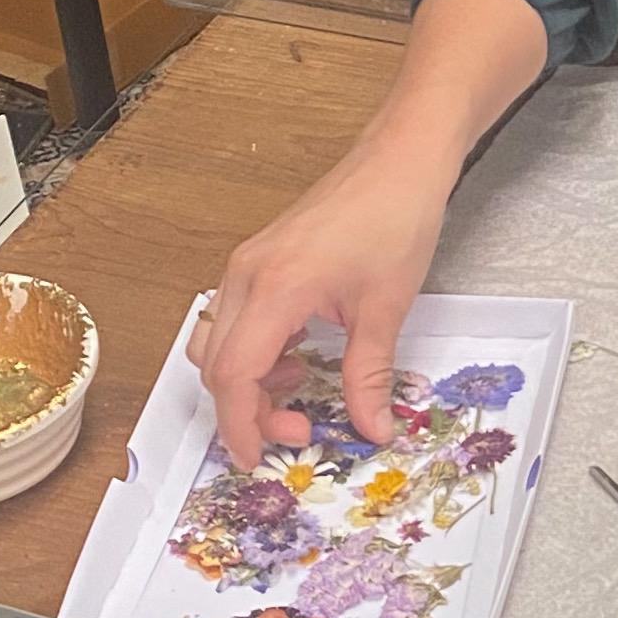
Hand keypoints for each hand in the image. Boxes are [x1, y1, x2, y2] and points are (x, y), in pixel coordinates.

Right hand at [194, 0, 547, 466]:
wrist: (401, 157)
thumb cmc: (397, 218)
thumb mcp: (387, 309)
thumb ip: (370, 376)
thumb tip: (371, 430)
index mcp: (274, 289)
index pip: (233, 376)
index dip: (241, 426)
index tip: (259, 459)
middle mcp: (246, 276)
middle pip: (216, 365)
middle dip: (247, 410)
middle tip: (299, 431)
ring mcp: (248, 264)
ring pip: (218, 343)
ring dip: (249, 379)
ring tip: (302, 388)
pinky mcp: (259, 259)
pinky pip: (235, 319)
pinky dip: (256, 350)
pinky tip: (301, 355)